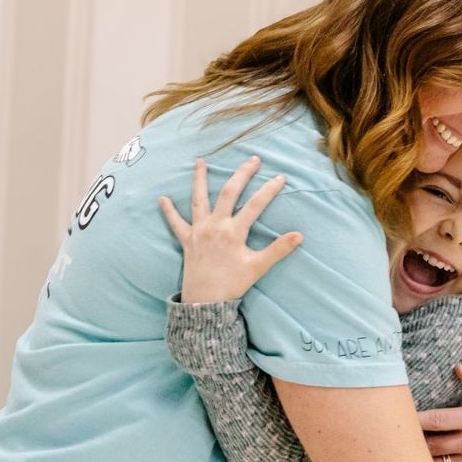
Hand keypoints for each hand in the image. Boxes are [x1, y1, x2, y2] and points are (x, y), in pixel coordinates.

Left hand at [159, 156, 302, 303]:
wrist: (205, 302)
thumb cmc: (233, 284)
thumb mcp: (258, 267)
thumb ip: (278, 249)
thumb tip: (299, 235)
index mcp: (233, 232)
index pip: (255, 205)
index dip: (268, 190)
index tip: (280, 178)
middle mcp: (215, 226)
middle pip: (228, 193)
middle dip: (241, 174)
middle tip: (252, 159)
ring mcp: (199, 231)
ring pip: (198, 200)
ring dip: (198, 179)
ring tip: (199, 161)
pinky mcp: (187, 240)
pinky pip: (176, 224)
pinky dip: (169, 211)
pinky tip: (162, 198)